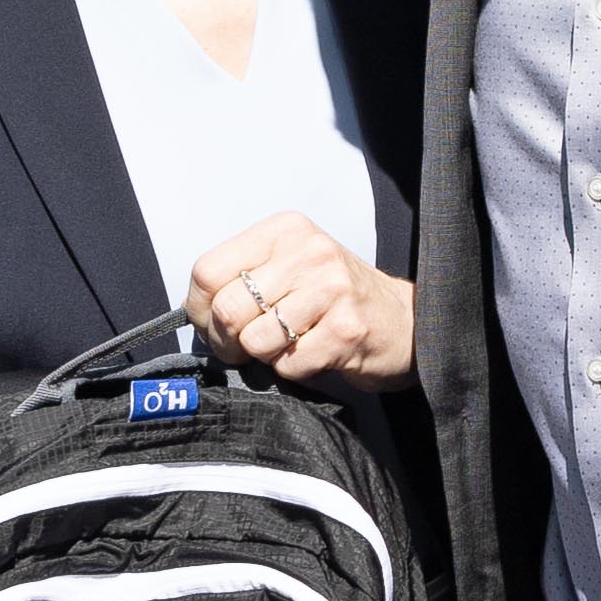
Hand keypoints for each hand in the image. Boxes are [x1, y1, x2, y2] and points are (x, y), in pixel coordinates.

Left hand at [187, 214, 411, 391]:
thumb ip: (243, 278)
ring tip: (288, 344)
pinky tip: (314, 353)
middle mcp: (309, 252)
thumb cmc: (334, 298)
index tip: (214, 324)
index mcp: (285, 230)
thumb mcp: (288, 266)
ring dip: (265, 356)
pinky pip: (288, 365)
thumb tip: (195, 315)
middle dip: (228, 341)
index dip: (200, 310)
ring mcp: (331, 289)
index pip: (207, 271)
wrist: (405, 321)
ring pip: (255, 341)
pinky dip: (293, 369)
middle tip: (245, 347)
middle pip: (229, 309)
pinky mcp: (346, 330)